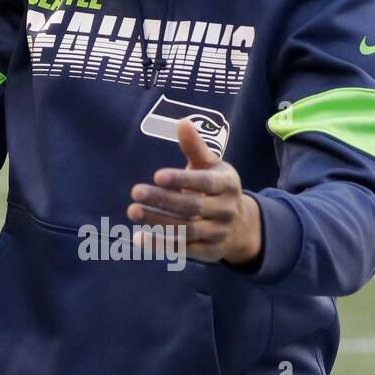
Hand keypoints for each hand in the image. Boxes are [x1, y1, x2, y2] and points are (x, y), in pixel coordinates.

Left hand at [126, 120, 261, 266]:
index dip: (182, 179)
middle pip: (192, 206)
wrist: (241, 225)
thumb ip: (195, 147)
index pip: (205, 182)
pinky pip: (184, 249)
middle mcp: (226, 209)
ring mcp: (219, 232)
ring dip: (158, 222)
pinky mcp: (209, 252)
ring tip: (133, 211)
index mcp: (227, 184)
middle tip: (135, 192)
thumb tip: (183, 122)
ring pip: (186, 229)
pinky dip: (161, 244)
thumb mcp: (210, 166)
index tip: (156, 175)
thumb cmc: (215, 187)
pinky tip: (139, 238)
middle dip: (163, 200)